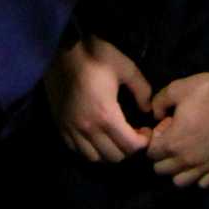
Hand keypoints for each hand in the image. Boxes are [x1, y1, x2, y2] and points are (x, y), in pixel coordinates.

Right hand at [45, 35, 153, 161]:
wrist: (63, 50)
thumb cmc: (96, 57)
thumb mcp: (126, 68)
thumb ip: (142, 90)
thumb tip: (147, 109)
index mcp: (106, 115)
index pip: (130, 146)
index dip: (143, 143)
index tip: (146, 131)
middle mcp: (88, 128)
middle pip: (114, 157)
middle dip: (129, 150)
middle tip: (134, 135)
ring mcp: (72, 130)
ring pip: (95, 158)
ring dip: (109, 153)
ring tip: (115, 138)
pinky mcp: (61, 127)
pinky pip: (77, 151)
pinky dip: (90, 150)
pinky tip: (97, 137)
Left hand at [148, 57, 208, 189]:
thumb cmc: (207, 91)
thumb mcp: (175, 89)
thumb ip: (158, 103)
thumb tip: (155, 114)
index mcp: (173, 143)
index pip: (150, 153)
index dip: (155, 138)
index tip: (166, 125)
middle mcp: (186, 160)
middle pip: (161, 170)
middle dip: (161, 155)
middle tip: (174, 137)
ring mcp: (205, 166)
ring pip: (180, 182)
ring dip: (177, 170)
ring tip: (184, 153)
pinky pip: (204, 183)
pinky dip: (198, 176)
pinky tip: (201, 161)